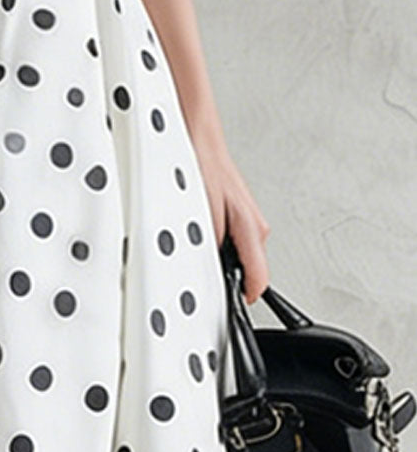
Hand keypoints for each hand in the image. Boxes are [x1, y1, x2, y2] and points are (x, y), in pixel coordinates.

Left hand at [188, 119, 270, 305]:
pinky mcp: (237, 217)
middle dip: (224, 278)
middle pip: (247, 271)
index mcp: (252, 230)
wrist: (199, 139)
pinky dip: (215, 247)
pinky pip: (230, 243)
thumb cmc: (203, 166)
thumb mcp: (203, 212)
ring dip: (218, 260)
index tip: (229, 311)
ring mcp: (249, 222)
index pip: (258, 279)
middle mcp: (256, 228)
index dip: (243, 298)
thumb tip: (212, 269)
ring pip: (237, 257)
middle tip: (198, 279)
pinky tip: (196, 236)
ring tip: (193, 248)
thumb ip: (211, 244)